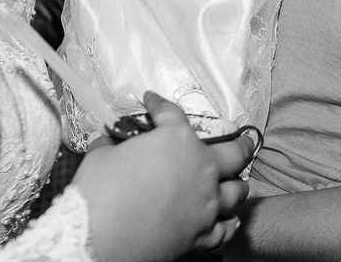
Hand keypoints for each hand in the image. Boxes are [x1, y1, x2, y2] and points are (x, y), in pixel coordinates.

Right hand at [72, 92, 254, 261]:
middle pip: (234, 152)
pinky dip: (230, 223)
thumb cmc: (98, 192)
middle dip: (240, 143)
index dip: (159, 104)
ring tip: (238, 181)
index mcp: (177, 140)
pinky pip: (226, 229)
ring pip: (237, 191)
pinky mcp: (202, 234)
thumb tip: (107, 140)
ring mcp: (206, 203)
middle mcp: (201, 168)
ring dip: (238, 183)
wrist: (96, 239)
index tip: (152, 101)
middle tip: (244, 138)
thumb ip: (110, 143)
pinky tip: (231, 219)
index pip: (171, 114)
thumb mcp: (100, 156)